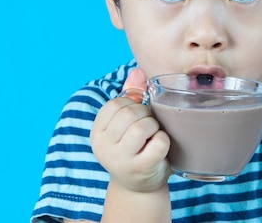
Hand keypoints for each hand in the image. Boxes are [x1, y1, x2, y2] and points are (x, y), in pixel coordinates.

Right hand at [92, 68, 170, 192]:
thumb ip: (131, 96)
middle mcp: (104, 147)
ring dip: (154, 126)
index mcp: (97, 133)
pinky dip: (164, 140)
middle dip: (145, 114)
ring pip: (142, 126)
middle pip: (129, 113)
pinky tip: (159, 148)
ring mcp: (121, 160)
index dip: (132, 104)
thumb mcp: (126, 124)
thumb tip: (138, 71)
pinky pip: (159, 142)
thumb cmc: (135, 148)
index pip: (115, 103)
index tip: (136, 115)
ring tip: (152, 136)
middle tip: (149, 126)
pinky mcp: (141, 169)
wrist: (139, 188)